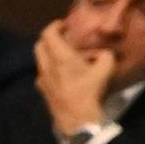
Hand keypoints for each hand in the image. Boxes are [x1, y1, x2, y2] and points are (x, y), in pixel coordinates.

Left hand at [33, 20, 113, 137]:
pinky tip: (60, 73)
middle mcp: (46, 66)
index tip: (64, 24)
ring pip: (39, 60)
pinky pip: (42, 74)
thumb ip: (105, 54)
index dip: (55, 25)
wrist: (77, 119)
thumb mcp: (106, 68)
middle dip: (49, 38)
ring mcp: (41, 80)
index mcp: (60, 56)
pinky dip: (48, 68)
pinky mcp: (42, 92)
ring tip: (62, 55)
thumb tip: (103, 52)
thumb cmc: (90, 91)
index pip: (48, 33)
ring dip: (48, 54)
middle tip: (63, 37)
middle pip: (39, 45)